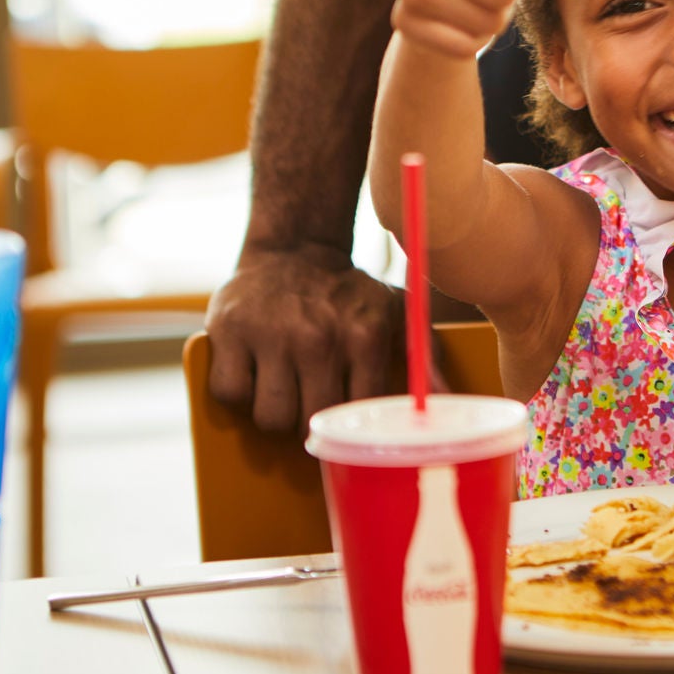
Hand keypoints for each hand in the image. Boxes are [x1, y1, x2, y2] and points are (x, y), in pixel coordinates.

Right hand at [205, 243, 411, 431]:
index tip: (346, 419)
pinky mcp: (227, 330)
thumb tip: (446, 401)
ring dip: (274, 413)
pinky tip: (255, 372)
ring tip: (284, 387)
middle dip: (310, 422)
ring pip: (268, 417)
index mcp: (364, 336)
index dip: (350, 424)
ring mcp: (269, 334)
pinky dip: (239, 391)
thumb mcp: (395, 313)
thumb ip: (424, 355)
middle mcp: (317, 337)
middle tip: (310, 401)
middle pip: (308, 423)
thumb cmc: (349, 294)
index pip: (358, 413)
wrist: (294, 249)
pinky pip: (229, 393)